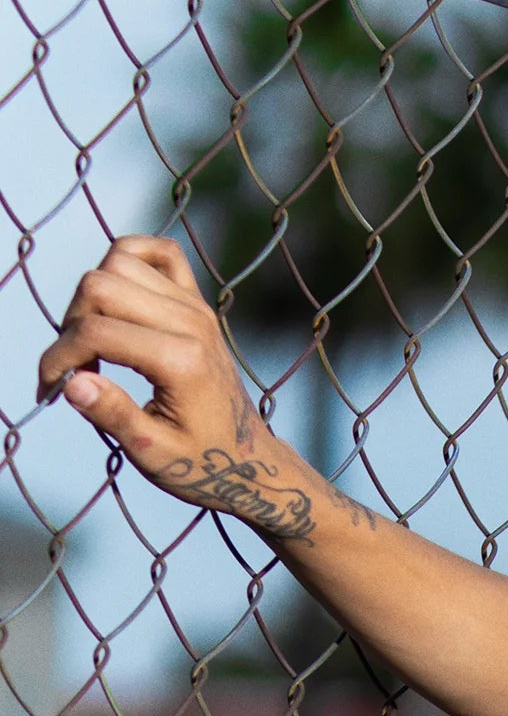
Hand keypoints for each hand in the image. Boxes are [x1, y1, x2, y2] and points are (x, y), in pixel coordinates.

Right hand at [38, 235, 324, 536]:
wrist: (249, 459)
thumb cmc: (202, 463)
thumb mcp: (155, 454)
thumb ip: (113, 415)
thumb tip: (70, 382)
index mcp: (181, 361)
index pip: (95, 331)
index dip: (58, 357)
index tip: (50, 390)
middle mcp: (190, 322)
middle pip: (99, 284)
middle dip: (70, 324)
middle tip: (76, 368)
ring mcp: (196, 306)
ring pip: (119, 260)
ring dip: (90, 295)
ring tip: (93, 341)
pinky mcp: (198, 301)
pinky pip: (160, 252)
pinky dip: (129, 258)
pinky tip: (118, 296)